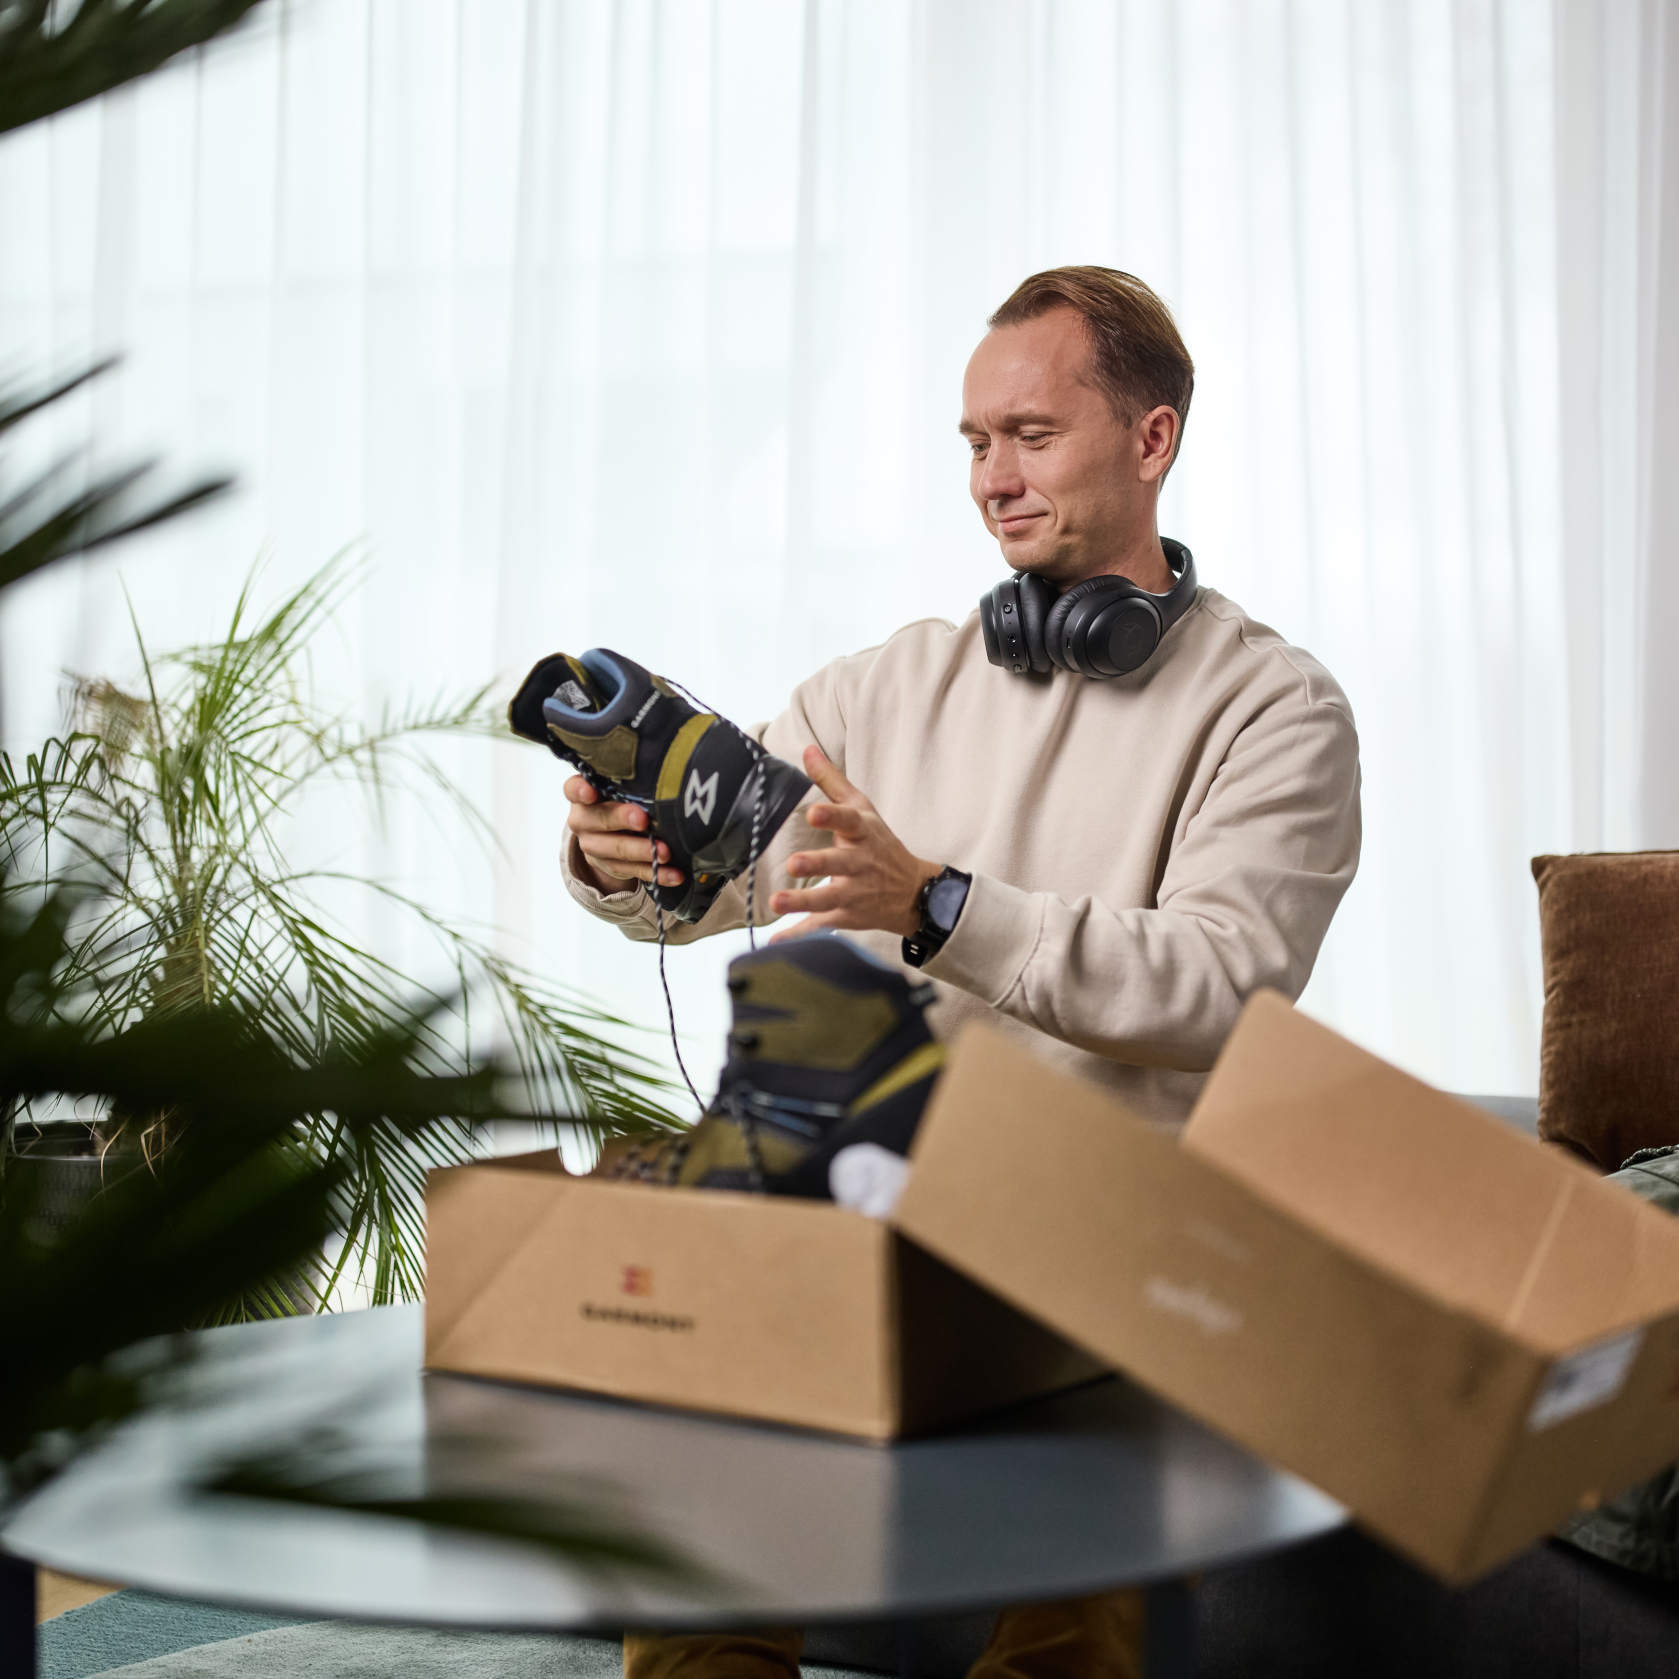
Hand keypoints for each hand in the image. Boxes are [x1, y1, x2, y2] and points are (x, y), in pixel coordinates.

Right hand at [564, 776, 683, 892]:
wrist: (612, 830)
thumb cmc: (620, 796)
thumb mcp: (620, 785)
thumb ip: (631, 780)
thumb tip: (664, 774)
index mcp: (582, 793)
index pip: (573, 788)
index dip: (581, 790)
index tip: (591, 791)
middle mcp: (582, 820)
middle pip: (599, 819)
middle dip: (622, 819)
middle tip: (643, 820)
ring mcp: (593, 846)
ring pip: (616, 850)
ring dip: (642, 851)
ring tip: (665, 852)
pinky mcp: (610, 866)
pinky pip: (633, 871)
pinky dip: (657, 873)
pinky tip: (675, 874)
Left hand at [769, 746, 938, 940]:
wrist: (914, 892)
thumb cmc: (880, 844)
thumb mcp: (863, 810)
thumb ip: (832, 782)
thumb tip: (806, 750)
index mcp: (863, 833)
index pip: (848, 821)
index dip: (832, 817)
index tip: (813, 814)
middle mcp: (860, 864)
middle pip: (839, 864)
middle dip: (817, 864)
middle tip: (794, 864)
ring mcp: (855, 893)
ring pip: (828, 899)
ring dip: (803, 902)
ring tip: (777, 901)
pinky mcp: (848, 916)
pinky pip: (822, 927)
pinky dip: (800, 936)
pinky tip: (776, 942)